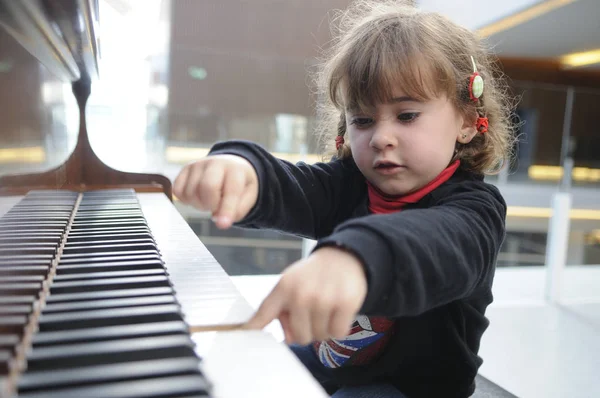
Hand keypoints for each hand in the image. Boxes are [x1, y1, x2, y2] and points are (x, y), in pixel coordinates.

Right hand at [173, 154, 258, 228]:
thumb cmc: (240, 184)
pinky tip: (198, 197)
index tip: (223, 225)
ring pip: (190, 192)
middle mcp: (215, 163)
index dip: (226, 209)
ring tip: (209, 201)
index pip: (230, 190)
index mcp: (235, 169)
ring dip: (199, 205)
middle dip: (210, 205)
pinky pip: (178, 191)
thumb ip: (238, 210)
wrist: (230, 165)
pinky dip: (186, 200)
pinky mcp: (184, 169)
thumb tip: (218, 220)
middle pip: (206, 187)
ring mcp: (198, 165)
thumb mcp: (248, 196)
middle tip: (216, 207)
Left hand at [244, 247, 367, 344]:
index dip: (252, 327)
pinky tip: (337, 311)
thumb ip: (281, 310)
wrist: (342, 255)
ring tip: (325, 309)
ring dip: (324, 328)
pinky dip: (338, 327)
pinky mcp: (345, 303)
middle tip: (312, 314)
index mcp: (283, 288)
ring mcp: (323, 299)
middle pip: (300, 337)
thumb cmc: (312, 275)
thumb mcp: (290, 284)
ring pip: (320, 336)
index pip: (263, 313)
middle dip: (307, 331)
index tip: (242, 334)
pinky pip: (337, 332)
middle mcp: (301, 294)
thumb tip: (288, 338)